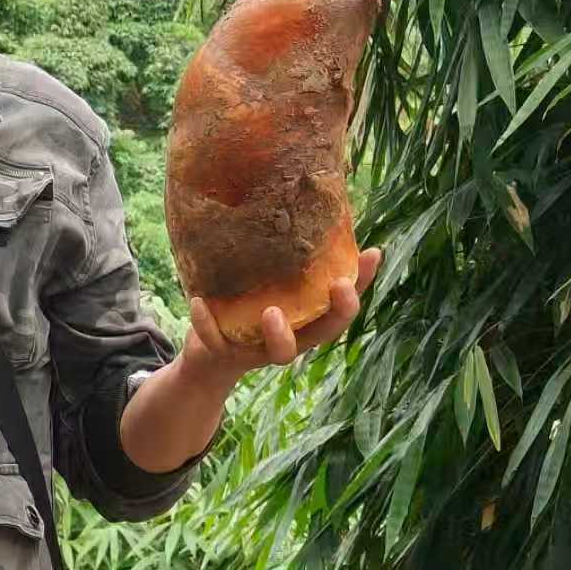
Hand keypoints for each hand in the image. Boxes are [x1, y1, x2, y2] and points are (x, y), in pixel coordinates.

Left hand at [176, 247, 382, 395]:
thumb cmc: (247, 309)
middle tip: (338, 287)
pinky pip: (216, 343)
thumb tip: (321, 216)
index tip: (372, 253)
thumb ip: (298, 263)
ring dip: (278, 334)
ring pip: (280, 352)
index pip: (341, 306)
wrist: (207, 353)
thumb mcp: (272, 284)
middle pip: (323, 333)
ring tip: (271, 312)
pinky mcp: (225, 353)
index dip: (359, 283)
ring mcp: (259, 348)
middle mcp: (291, 337)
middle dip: (336, 313)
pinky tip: (198, 302)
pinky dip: (207, 325)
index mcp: (305, 319)